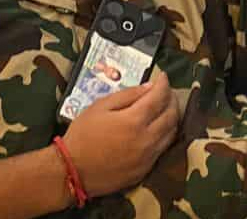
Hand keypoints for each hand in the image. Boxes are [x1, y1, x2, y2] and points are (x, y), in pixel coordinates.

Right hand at [64, 73, 181, 195]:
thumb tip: (149, 87)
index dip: (164, 84)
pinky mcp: (146, 169)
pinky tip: (159, 127)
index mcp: (134, 120)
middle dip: (172, 99)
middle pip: (171, 115)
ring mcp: (149, 157)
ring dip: (173, 117)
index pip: (159, 97)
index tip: (163, 76)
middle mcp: (147, 139)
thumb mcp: (100, 106)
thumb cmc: (83, 134)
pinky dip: (166, 133)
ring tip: (166, 107)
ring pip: (172, 133)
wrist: (74, 170)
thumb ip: (127, 95)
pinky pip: (164, 148)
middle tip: (166, 91)